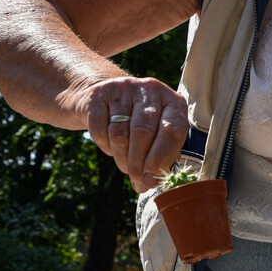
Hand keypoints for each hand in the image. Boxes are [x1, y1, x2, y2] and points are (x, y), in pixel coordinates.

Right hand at [83, 76, 189, 192]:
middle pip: (144, 132)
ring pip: (120, 133)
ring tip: (125, 167)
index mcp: (173, 101)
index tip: (153, 179)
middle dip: (139, 163)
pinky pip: (100, 130)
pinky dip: (104, 145)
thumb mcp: (158, 132)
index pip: (173, 129)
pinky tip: (110, 147)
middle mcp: (150, 90)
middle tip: (137, 181)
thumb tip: (153, 181)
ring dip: (122, 158)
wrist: (102, 96)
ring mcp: (123, 89)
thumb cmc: (138, 122)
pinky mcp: (98, 94)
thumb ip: (162, 154)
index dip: (162, 158)